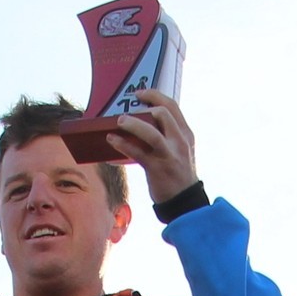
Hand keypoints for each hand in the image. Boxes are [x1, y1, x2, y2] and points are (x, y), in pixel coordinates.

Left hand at [106, 89, 197, 203]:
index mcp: (185, 134)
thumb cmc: (177, 175)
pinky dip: (122, 145)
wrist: (184, 201)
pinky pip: (137, 152)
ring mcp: (168, 154)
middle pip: (163, 113)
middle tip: (126, 110)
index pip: (172, 106)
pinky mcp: (156, 168)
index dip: (154, 95)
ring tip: (119, 122)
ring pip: (151, 132)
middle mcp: (179, 141)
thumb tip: (141, 125)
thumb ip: (166, 136)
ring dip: (132, 124)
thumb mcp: (179, 151)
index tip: (140, 93)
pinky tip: (111, 141)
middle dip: (143, 107)